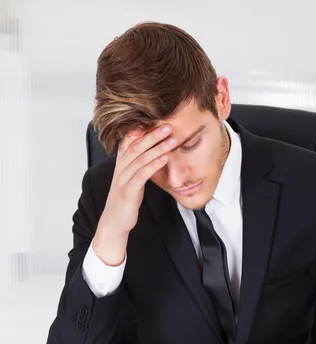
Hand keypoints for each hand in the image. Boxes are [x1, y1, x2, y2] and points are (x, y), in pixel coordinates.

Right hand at [93, 123, 175, 264]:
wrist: (114, 223)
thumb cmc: (124, 202)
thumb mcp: (131, 180)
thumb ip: (138, 167)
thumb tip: (152, 156)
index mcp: (121, 164)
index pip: (128, 141)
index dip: (141, 130)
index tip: (156, 120)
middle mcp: (120, 168)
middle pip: (136, 146)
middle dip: (152, 134)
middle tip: (168, 125)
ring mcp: (123, 179)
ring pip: (141, 158)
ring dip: (158, 147)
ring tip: (172, 139)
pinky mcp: (129, 190)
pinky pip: (143, 173)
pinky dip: (155, 164)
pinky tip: (166, 158)